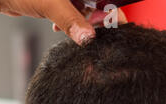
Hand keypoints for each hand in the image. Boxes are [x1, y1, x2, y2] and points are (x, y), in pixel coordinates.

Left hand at [0, 0, 126, 44]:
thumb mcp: (51, 6)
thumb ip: (71, 20)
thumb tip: (88, 37)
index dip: (111, 9)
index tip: (115, 24)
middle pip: (96, 2)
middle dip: (95, 16)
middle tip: (91, 31)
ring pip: (84, 7)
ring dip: (80, 20)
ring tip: (70, 29)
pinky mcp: (58, 0)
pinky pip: (72, 10)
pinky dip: (68, 20)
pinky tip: (58, 27)